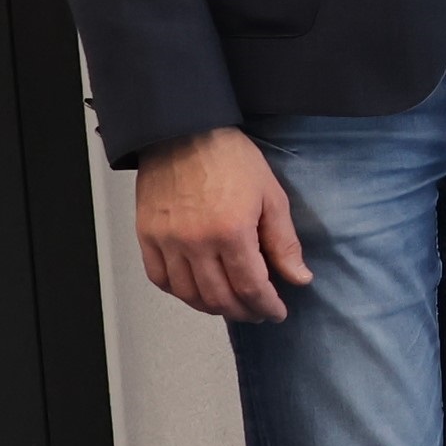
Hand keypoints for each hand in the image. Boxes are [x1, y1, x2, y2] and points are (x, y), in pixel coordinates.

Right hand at [134, 127, 307, 321]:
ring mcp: (167, 241)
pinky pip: (159, 278)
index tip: (277, 313)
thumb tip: (299, 278)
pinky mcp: (146, 236)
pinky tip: (196, 291)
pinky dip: (179, 292)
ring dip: (212, 307)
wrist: (184, 132)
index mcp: (231, 232)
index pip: (251, 286)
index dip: (267, 306)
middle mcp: (195, 242)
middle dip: (243, 311)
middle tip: (258, 312)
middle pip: (219, 297)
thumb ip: (284, 242)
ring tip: (231, 305)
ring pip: (188, 294)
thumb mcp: (271, 197)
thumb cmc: (230, 159)